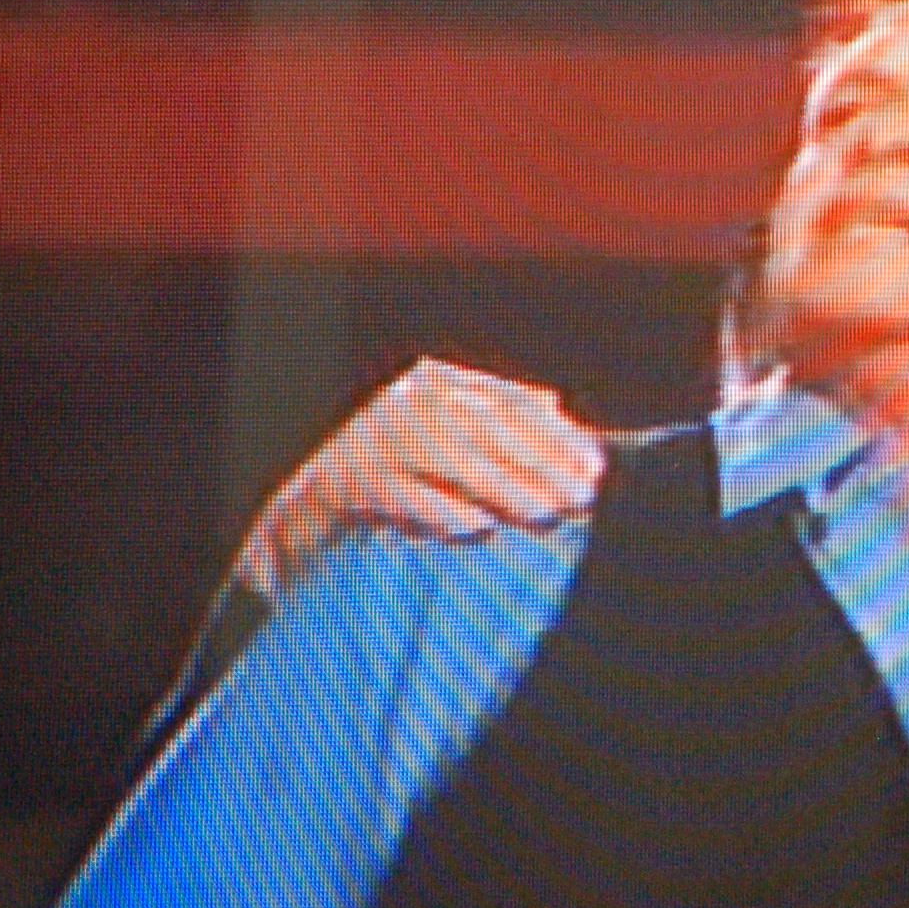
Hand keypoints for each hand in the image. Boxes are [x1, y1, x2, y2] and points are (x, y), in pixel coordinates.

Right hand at [234, 358, 603, 601]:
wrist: (312, 502)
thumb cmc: (405, 470)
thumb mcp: (455, 436)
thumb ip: (510, 424)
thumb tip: (578, 432)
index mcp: (440, 379)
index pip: (509, 402)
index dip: (557, 435)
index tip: (596, 465)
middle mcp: (409, 401)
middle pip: (490, 433)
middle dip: (542, 468)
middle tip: (581, 499)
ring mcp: (378, 440)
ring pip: (458, 468)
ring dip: (507, 495)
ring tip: (545, 516)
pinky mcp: (355, 483)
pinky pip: (411, 499)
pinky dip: (448, 516)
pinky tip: (478, 528)